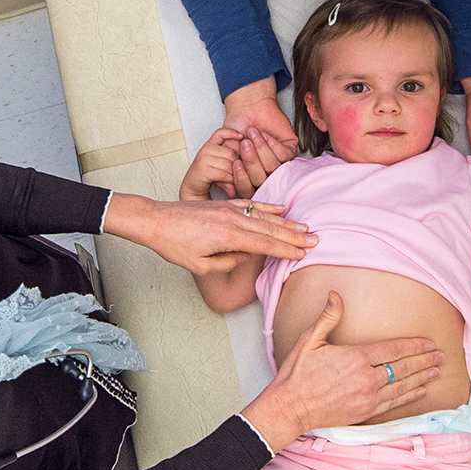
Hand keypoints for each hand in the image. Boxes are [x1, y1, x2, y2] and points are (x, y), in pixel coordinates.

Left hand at [103, 193, 316, 275]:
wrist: (155, 220)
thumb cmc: (173, 244)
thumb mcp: (200, 265)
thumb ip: (227, 263)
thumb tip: (246, 256)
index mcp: (228, 237)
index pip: (265, 244)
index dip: (286, 250)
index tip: (303, 254)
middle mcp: (232, 220)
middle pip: (270, 229)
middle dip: (294, 236)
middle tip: (315, 240)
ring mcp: (228, 209)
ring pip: (264, 215)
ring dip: (286, 222)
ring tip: (305, 226)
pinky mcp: (223, 205)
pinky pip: (250, 204)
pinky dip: (267, 206)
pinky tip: (281, 208)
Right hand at [181, 128, 245, 199]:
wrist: (193, 186)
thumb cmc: (209, 174)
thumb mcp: (220, 163)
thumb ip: (230, 157)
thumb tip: (247, 156)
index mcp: (210, 145)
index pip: (220, 133)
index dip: (231, 133)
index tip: (242, 136)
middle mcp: (206, 149)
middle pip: (230, 153)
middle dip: (239, 164)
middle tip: (244, 172)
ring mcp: (204, 159)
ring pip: (229, 165)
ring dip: (236, 175)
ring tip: (238, 181)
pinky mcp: (203, 170)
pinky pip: (224, 174)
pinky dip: (230, 181)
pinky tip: (232, 185)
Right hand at [229, 127, 296, 198]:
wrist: (249, 108)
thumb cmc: (237, 128)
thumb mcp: (227, 150)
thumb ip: (228, 169)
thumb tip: (231, 192)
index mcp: (250, 177)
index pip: (248, 189)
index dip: (242, 179)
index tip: (236, 163)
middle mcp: (265, 173)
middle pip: (262, 180)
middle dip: (252, 162)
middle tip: (244, 144)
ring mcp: (279, 163)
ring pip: (273, 168)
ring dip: (261, 150)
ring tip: (252, 134)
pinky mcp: (289, 150)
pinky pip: (283, 155)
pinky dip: (272, 144)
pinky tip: (264, 134)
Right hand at [240, 292, 442, 451]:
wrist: (290, 407)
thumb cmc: (297, 374)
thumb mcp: (310, 340)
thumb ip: (328, 317)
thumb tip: (335, 295)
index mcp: (356, 358)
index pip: (393, 349)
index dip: (413, 346)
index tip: (428, 342)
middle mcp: (366, 378)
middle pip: (403, 367)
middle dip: (424, 360)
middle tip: (441, 355)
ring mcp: (368, 397)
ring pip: (403, 386)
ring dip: (422, 377)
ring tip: (436, 370)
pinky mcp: (366, 412)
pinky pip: (395, 403)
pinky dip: (410, 396)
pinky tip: (421, 391)